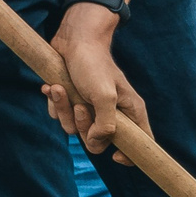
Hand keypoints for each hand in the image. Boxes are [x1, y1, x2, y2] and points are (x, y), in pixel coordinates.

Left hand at [43, 4, 149, 159]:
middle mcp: (113, 112)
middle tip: (82, 106)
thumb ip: (105, 125)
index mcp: (130, 111)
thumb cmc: (93, 64)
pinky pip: (62, 117)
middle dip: (84, 127)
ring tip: (61, 89)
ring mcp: (92, 108)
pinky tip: (54, 87)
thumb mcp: (104, 96)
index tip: (115, 156)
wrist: (74, 40)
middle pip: (98, 142)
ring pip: (75, 129)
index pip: (141, 142)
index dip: (130, 156)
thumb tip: (95, 142)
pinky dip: (55, 104)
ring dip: (64, 110)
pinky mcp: (74, 101)